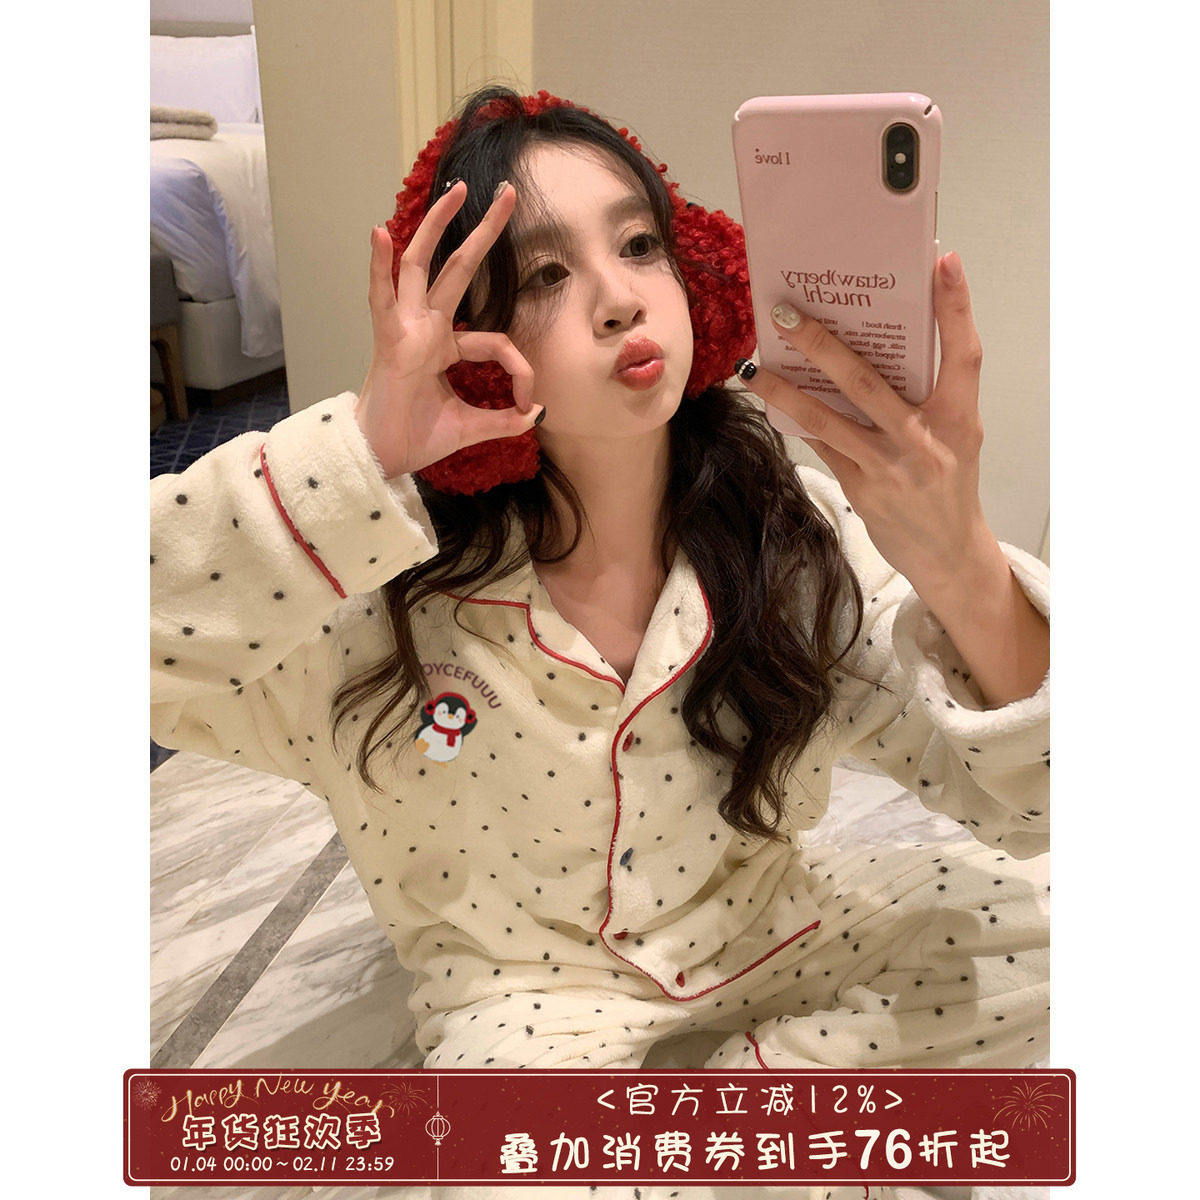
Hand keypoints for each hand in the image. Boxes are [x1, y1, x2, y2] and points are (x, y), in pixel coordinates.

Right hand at [355, 181, 541, 478]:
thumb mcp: (470, 427)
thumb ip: (502, 421)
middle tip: (508, 194)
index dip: (520, 372)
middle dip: (483, 232)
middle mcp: (425, 328)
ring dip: (438, 226)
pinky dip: (380, 267)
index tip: (526, 404)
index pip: (495, 341)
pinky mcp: (389, 341)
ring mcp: (406, 329)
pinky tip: (381, 233)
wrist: (380, 458)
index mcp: (443, 347)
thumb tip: (537, 416)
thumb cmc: (415, 439)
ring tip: (457, 190)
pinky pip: (381, 298)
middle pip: (457, 269)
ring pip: (421, 265)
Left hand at [741, 252, 994, 600]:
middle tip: (789, 312)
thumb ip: (928, 393)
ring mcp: (890, 467)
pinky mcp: (862, 489)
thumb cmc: (948, 482)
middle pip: (869, 382)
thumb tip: (880, 342)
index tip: (941, 259)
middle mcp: (926, 440)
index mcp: (959, 417)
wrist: (948, 552)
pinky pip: (822, 446)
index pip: (963, 352)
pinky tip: (769, 400)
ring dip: (786, 389)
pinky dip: (797, 421)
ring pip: (830, 419)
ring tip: (754, 364)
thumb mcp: (955, 433)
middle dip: (824, 344)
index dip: (955, 306)